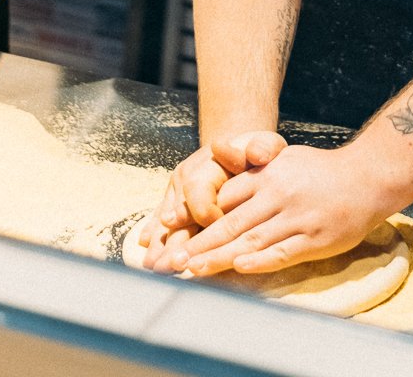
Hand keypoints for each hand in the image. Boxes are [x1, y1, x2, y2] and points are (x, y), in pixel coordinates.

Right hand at [135, 131, 284, 271]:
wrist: (237, 148)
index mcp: (207, 164)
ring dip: (161, 244)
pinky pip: (160, 220)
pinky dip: (155, 236)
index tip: (216, 233)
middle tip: (173, 264)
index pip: (198, 188)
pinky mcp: (172, 202)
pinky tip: (148, 253)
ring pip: (166, 220)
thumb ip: (261, 149)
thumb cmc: (255, 151)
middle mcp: (186, 177)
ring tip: (156, 267)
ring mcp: (176, 191)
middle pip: (178, 210)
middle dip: (176, 239)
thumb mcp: (263, 145)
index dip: (204, 210)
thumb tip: (257, 153)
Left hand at [171, 141, 412, 277]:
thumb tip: (221, 196)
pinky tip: (239, 267)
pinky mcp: (314, 238)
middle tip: (173, 259)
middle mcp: (277, 194)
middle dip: (199, 243)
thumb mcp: (284, 161)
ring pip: (250, 240)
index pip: (223, 198)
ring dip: (219, 257)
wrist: (366, 177)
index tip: (173, 232)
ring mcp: (296, 217)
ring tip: (194, 269)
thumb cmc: (321, 171)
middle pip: (230, 223)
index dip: (196, 217)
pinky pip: (282, 252)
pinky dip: (260, 260)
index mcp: (267, 175)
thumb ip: (255, 176)